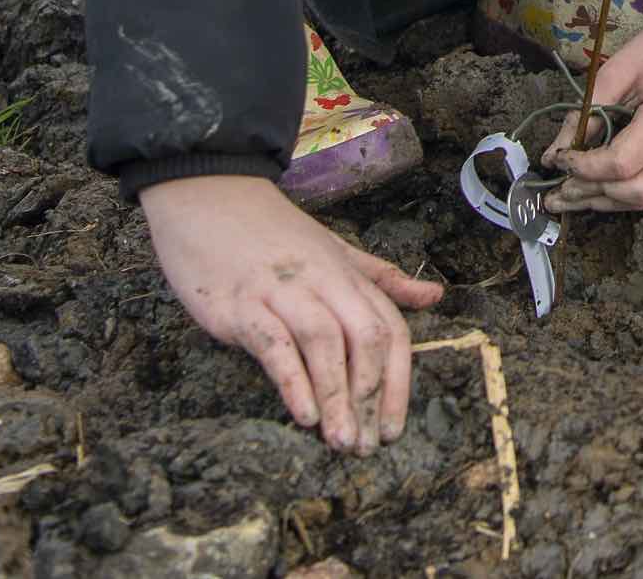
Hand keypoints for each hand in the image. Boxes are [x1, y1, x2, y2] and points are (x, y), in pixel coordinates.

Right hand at [139, 174, 442, 451]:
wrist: (207, 195)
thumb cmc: (271, 233)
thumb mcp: (334, 250)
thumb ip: (381, 279)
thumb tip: (434, 296)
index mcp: (347, 274)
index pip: (389, 328)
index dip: (398, 381)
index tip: (391, 428)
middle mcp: (322, 281)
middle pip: (365, 337)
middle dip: (370, 395)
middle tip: (364, 445)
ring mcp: (282, 291)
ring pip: (324, 342)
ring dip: (337, 396)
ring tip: (340, 440)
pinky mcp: (241, 304)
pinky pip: (274, 343)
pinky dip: (293, 380)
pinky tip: (303, 414)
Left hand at [542, 0, 642, 210]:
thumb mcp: (620, 66)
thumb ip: (587, 112)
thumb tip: (554, 154)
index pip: (622, 163)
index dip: (585, 168)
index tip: (560, 158)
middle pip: (640, 193)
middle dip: (596, 195)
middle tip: (560, 189)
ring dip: (607, 201)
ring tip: (570, 196)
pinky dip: (624, 192)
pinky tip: (597, 184)